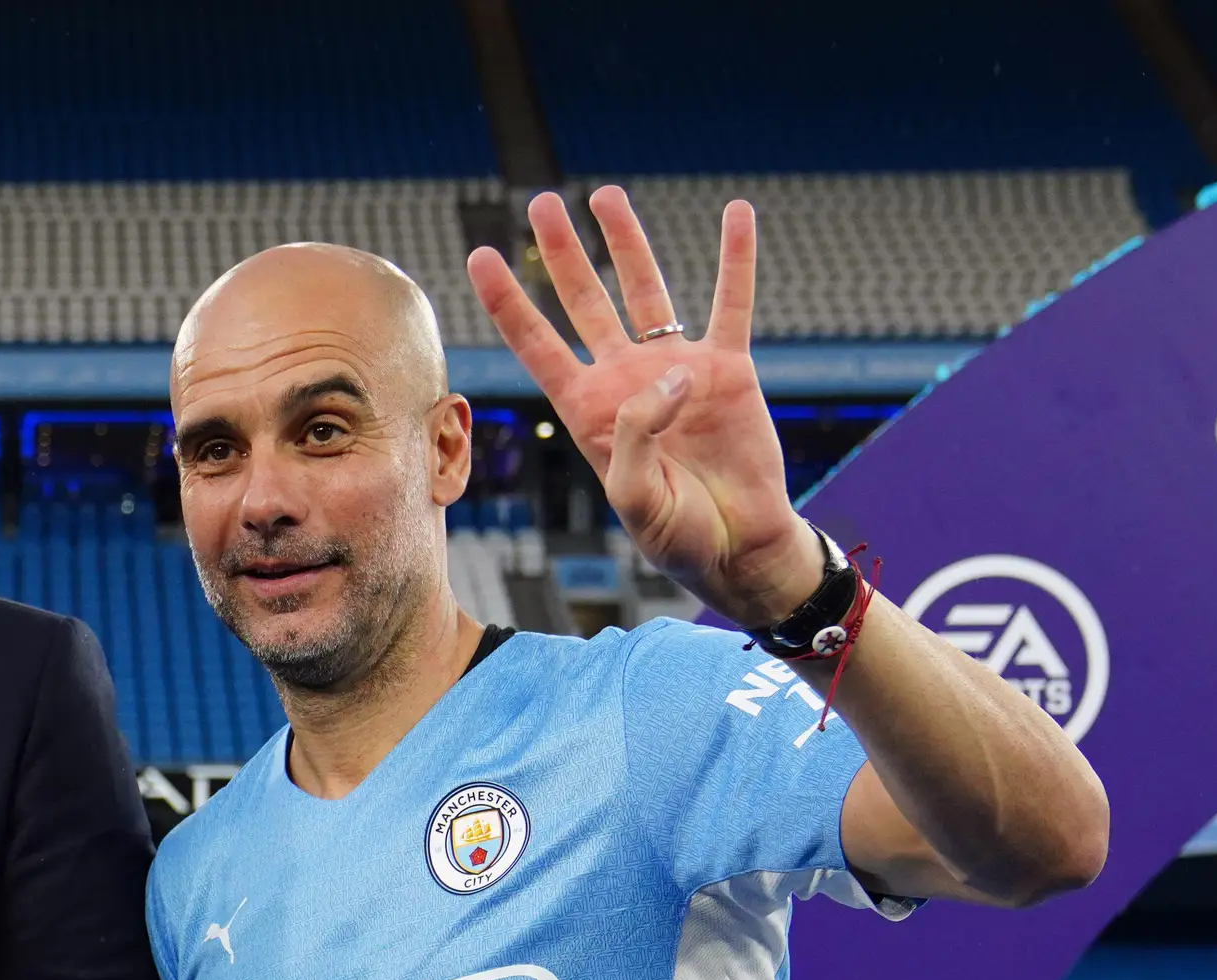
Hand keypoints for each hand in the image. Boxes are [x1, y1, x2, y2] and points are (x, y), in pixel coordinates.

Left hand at [466, 187, 817, 626]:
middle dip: (560, 253)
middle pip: (583, 301)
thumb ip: (635, 434)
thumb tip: (671, 373)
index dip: (508, 302)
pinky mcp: (729, 368)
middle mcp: (625, 379)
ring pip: (645, 289)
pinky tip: (737, 212)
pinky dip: (736, 257)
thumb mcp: (635, 498)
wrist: (736, 546)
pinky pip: (732, 301)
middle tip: (541, 203)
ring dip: (625, 242)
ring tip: (605, 196)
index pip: (536, 345)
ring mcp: (676, 368)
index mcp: (587, 410)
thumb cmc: (676, 533)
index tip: (480, 256)